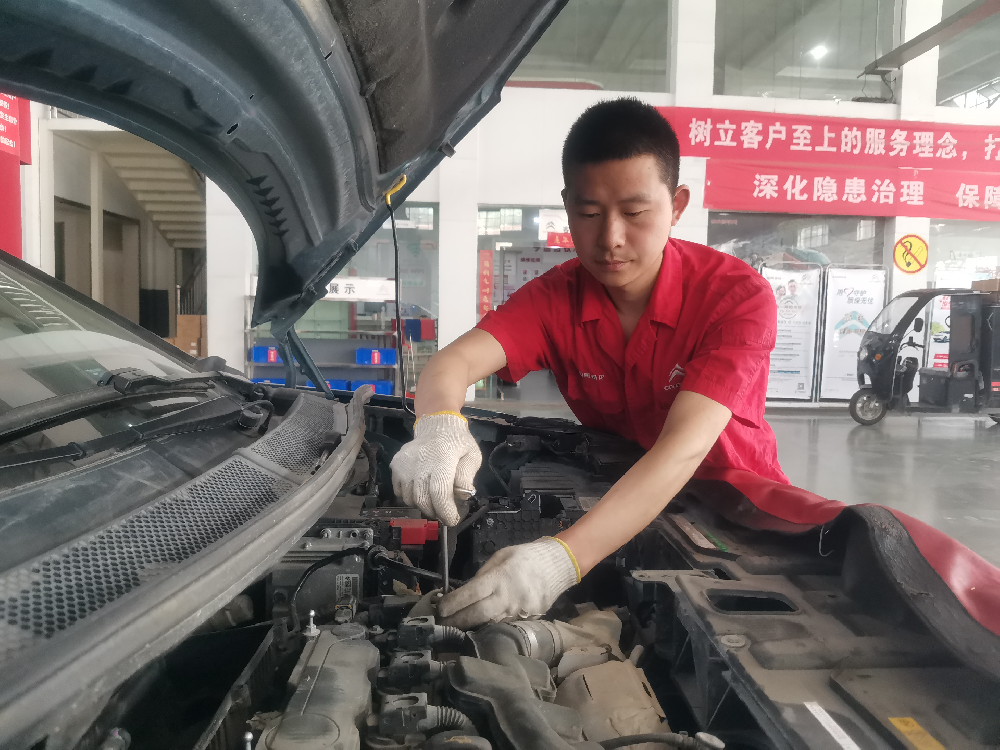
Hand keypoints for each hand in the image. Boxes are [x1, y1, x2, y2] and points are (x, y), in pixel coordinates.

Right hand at [390, 411, 480, 525]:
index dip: (445, 511)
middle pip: (423, 500)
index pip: (439, 493)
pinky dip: (410, 497)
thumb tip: (461, 496)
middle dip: (435, 512)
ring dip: (422, 505)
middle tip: (444, 513)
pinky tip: (421, 491)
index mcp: (441, 459)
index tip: (452, 519)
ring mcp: (405, 464)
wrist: (436, 425)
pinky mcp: (396, 465)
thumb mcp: (472, 456)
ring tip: (433, 501)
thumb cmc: (457, 442)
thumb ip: (467, 476)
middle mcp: (420, 462)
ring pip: (409, 498)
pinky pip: (399, 491)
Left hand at [438, 538, 579, 628]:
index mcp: (500, 578)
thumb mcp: (501, 557)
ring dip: (473, 627)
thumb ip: (483, 575)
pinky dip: (491, 627)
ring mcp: (520, 612)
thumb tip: (467, 592)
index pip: (471, 593)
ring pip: (490, 624)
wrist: (559, 565)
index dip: (453, 603)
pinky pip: (505, 626)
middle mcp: (509, 597)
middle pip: (478, 614)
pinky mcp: (529, 620)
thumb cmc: (526, 557)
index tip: (439, 609)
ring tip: (456, 629)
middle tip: (441, 625)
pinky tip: (481, 628)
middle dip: (458, 621)